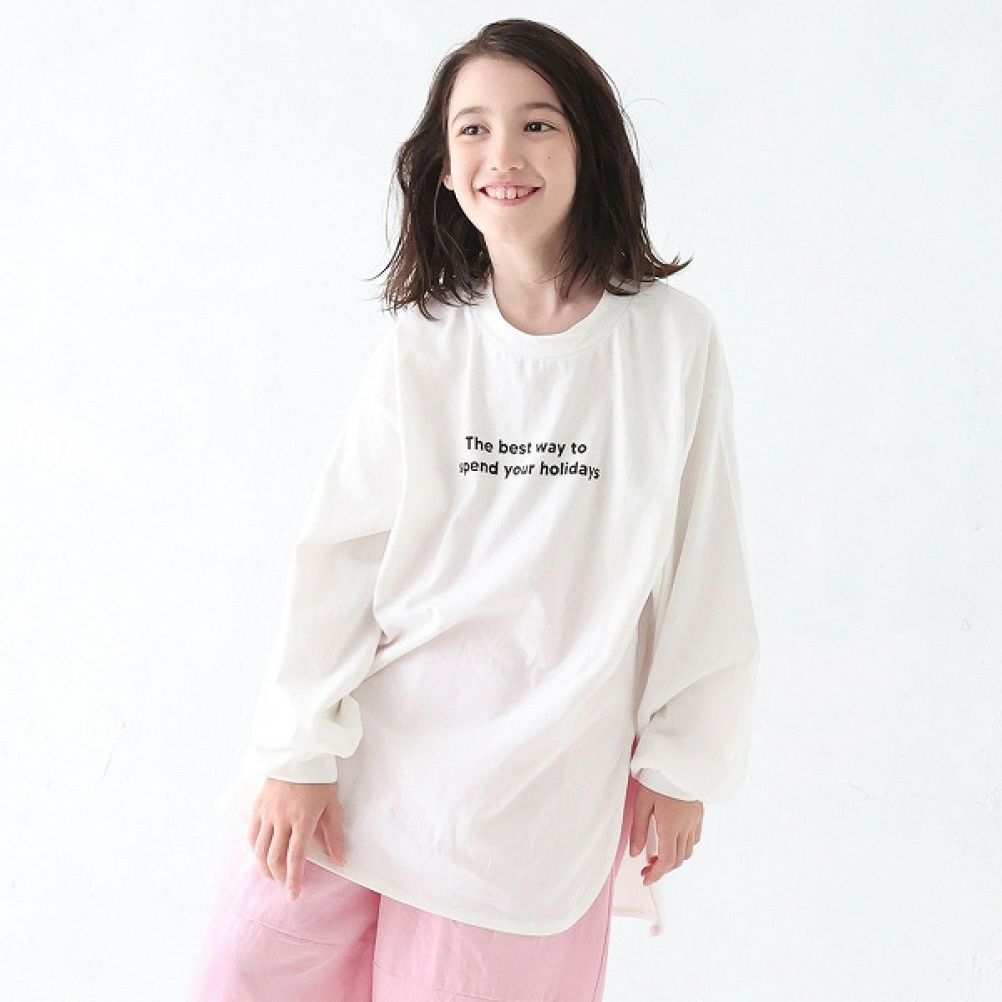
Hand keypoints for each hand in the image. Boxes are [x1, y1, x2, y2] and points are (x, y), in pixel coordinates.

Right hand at [248, 778, 346, 902]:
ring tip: (272, 874)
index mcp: (302, 819)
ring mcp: (267, 813)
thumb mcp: (333, 804)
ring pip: (260, 849)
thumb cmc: (320, 779)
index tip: (293, 896)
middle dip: (278, 876)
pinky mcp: (258, 806)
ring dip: (265, 867)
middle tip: (284, 884)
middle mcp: (282, 819)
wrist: (300, 753)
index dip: (294, 880)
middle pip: (274, 858)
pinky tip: (261, 855)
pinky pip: (252, 834)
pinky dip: (255, 849)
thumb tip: (340, 861)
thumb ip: (334, 834)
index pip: (295, 857)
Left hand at [629, 782, 702, 884]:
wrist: (679, 761)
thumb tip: (635, 854)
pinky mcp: (699, 813)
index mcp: (671, 827)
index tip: (646, 879)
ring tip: (659, 854)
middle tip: (647, 867)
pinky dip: (685, 845)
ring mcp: (695, 821)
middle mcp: (686, 827)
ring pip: (689, 851)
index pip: (667, 861)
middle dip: (663, 868)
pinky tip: (674, 839)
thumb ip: (638, 831)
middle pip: (678, 859)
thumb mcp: (642, 804)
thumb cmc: (657, 780)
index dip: (657, 874)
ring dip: (675, 858)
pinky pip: (695, 838)